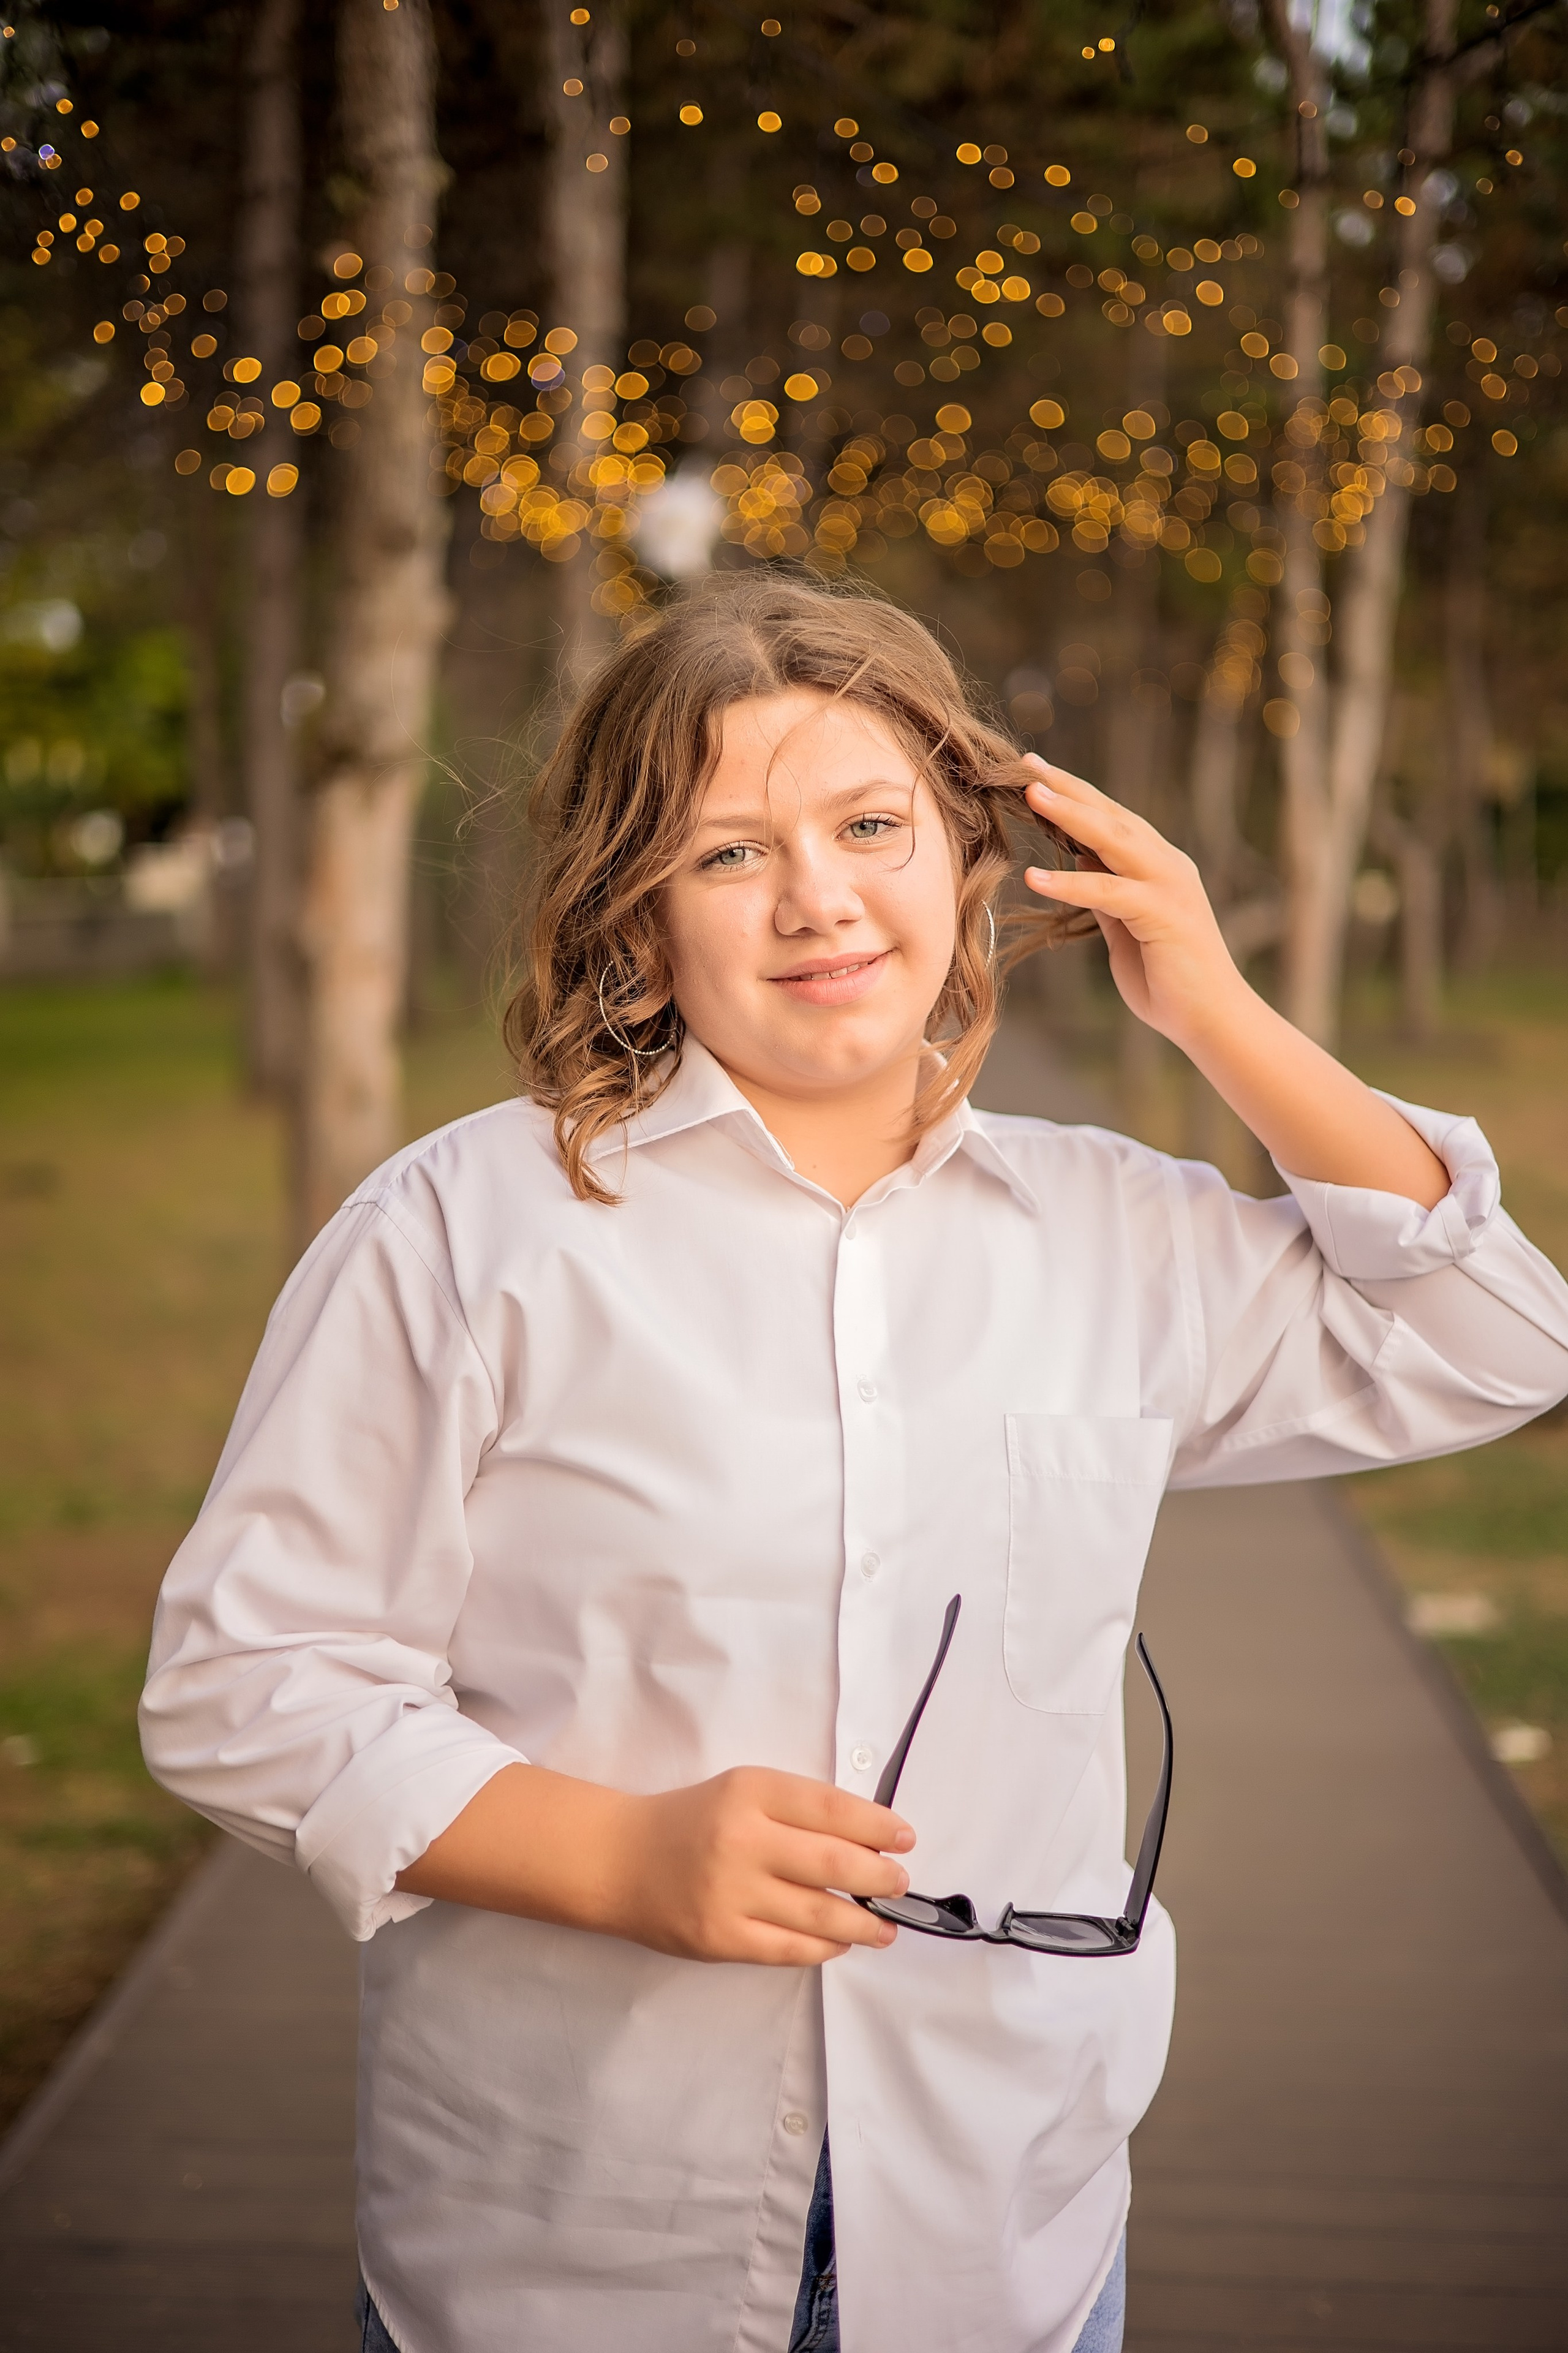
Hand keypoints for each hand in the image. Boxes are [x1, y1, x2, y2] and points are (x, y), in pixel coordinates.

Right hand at [396, 1759, 913, 1967]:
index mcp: (749, 1791)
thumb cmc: (692, 1820)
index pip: (830, 1807)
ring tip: (885, 1925)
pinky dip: (823, 1948)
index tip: (904, 1837)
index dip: (876, 1824)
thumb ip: (797, 1809)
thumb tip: (869, 1840)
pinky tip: (841, 1944)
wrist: (619, 1860)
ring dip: (862, 1922)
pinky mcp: (721, 1938)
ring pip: (818, 1914)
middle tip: (901, 1884)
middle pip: (833, 1862)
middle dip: (879, 1876)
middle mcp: (742, 1839)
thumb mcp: (742, 1791)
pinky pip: (788, 1949)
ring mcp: (731, 1893)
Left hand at [1020, 758, 1245, 1055]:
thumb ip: (1107, 896)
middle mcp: (1167, 865)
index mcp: (1159, 866)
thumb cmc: (1169, 981)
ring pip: (1113, 839)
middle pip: (1110, 815)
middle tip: (1025, 764)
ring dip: (1070, 815)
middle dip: (1068, 788)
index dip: (1074, 795)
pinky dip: (1071, 882)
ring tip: (1031, 795)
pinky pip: (1109, 891)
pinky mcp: (1163, 913)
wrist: (1212, 1019)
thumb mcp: (1126, 931)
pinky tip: (1034, 877)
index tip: (1035, 773)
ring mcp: (1168, 885)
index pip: (1111, 819)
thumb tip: (1079, 863)